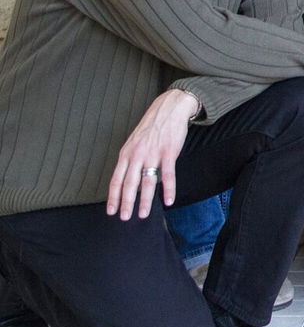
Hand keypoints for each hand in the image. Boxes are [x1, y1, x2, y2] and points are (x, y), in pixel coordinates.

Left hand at [107, 89, 198, 219]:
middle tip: (125, 217)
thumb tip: (131, 179)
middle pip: (129, 184)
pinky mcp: (169, 152)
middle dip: (126, 203)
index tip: (111, 211)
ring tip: (144, 214)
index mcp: (126, 153)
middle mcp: (137, 155)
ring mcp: (153, 154)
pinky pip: (168, 175)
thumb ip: (132, 160)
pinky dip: (168, 189)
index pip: (116, 179)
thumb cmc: (152, 126)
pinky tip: (168, 200)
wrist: (169, 109)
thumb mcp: (135, 142)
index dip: (113, 197)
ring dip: (145, 201)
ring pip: (147, 182)